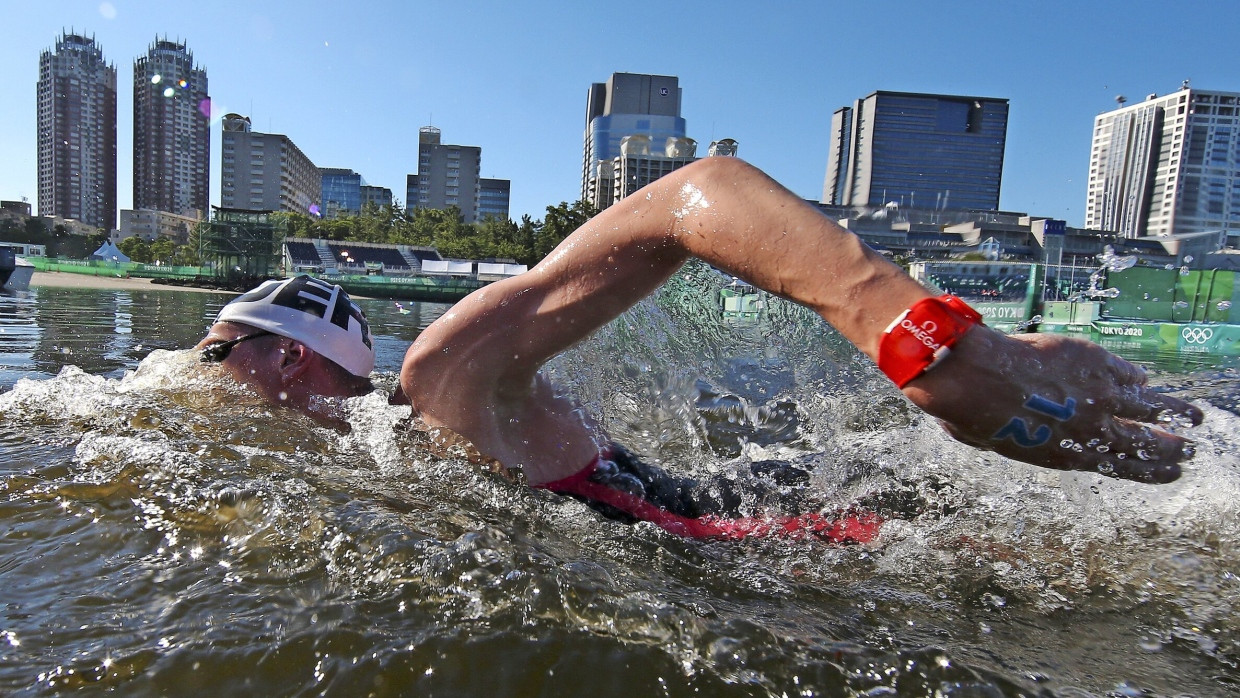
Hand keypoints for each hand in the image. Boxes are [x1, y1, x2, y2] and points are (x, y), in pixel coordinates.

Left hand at [904, 327, 1202, 482]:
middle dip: (1173, 448)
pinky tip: (1144, 380)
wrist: (975, 375)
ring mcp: (1098, 393)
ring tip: (1194, 417)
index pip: (1123, 468)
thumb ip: (1017, 438)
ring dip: (1175, 412)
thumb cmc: (970, 412)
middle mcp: (1092, 428)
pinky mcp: (1093, 361)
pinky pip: (1125, 372)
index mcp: (1069, 455)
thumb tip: (1016, 428)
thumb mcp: (992, 441)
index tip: (1174, 472)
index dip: (1152, 471)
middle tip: (1190, 449)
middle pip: (1146, 442)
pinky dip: (1137, 378)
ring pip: (1150, 407)